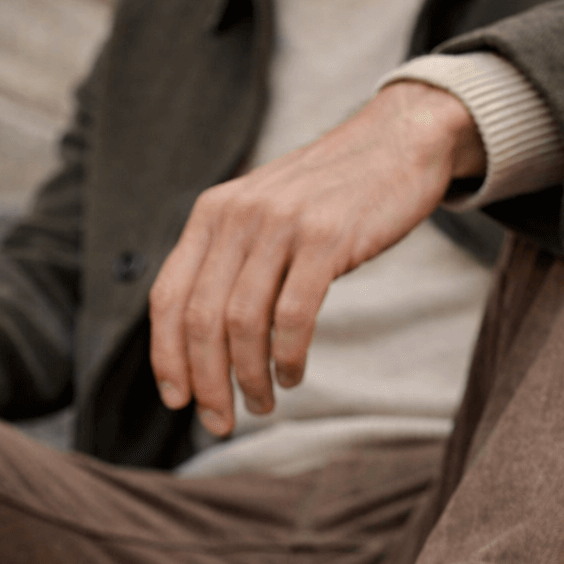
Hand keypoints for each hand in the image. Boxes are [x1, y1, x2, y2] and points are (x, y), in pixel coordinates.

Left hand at [149, 82, 484, 435]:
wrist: (396, 142)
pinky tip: (292, 375)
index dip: (166, 357)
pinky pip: (292, 316)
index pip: (167, 298)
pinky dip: (288, 357)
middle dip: (206, 383)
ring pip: (242, 323)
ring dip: (248, 378)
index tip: (177, 400)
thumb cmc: (329, 196)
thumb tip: (199, 341)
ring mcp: (281, 226)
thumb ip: (228, 260)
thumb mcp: (261, 215)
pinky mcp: (326, 238)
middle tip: (220, 422)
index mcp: (211, 214)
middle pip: (200, 319)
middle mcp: (236, 216)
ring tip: (261, 404)